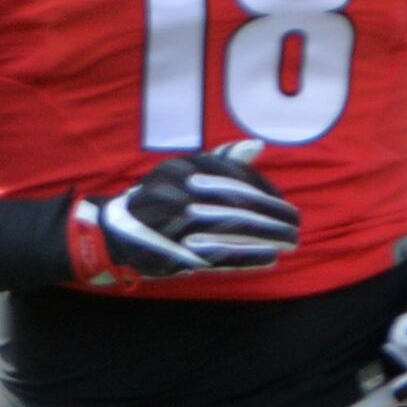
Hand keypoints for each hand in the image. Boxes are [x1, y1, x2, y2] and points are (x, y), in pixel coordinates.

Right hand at [75, 140, 298, 280]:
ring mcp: (174, 225)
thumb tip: (256, 147)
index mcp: (181, 170)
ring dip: (266, 237)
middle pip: (237, 204)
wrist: (110, 233)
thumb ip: (217, 161)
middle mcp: (177, 194)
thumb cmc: (154, 201)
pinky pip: (218, 256)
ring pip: (232, 230)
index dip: (265, 190)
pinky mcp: (174, 254)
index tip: (283, 202)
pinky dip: (246, 258)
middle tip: (295, 224)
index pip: (234, 177)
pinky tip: (268, 259)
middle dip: (272, 215)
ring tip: (289, 242)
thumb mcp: (180, 173)